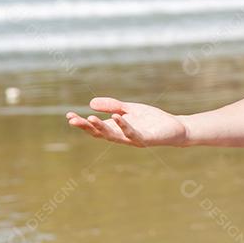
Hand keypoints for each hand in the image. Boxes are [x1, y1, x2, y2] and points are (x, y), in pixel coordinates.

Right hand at [66, 96, 187, 146]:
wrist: (175, 128)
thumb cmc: (152, 120)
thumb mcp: (129, 109)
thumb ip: (113, 106)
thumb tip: (90, 103)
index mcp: (117, 130)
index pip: (96, 128)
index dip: (82, 123)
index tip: (68, 115)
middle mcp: (123, 137)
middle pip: (100, 133)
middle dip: (86, 126)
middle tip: (72, 119)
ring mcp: (133, 139)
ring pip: (113, 135)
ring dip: (101, 127)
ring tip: (89, 118)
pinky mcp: (146, 139)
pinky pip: (132, 133)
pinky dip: (123, 125)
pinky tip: (115, 117)